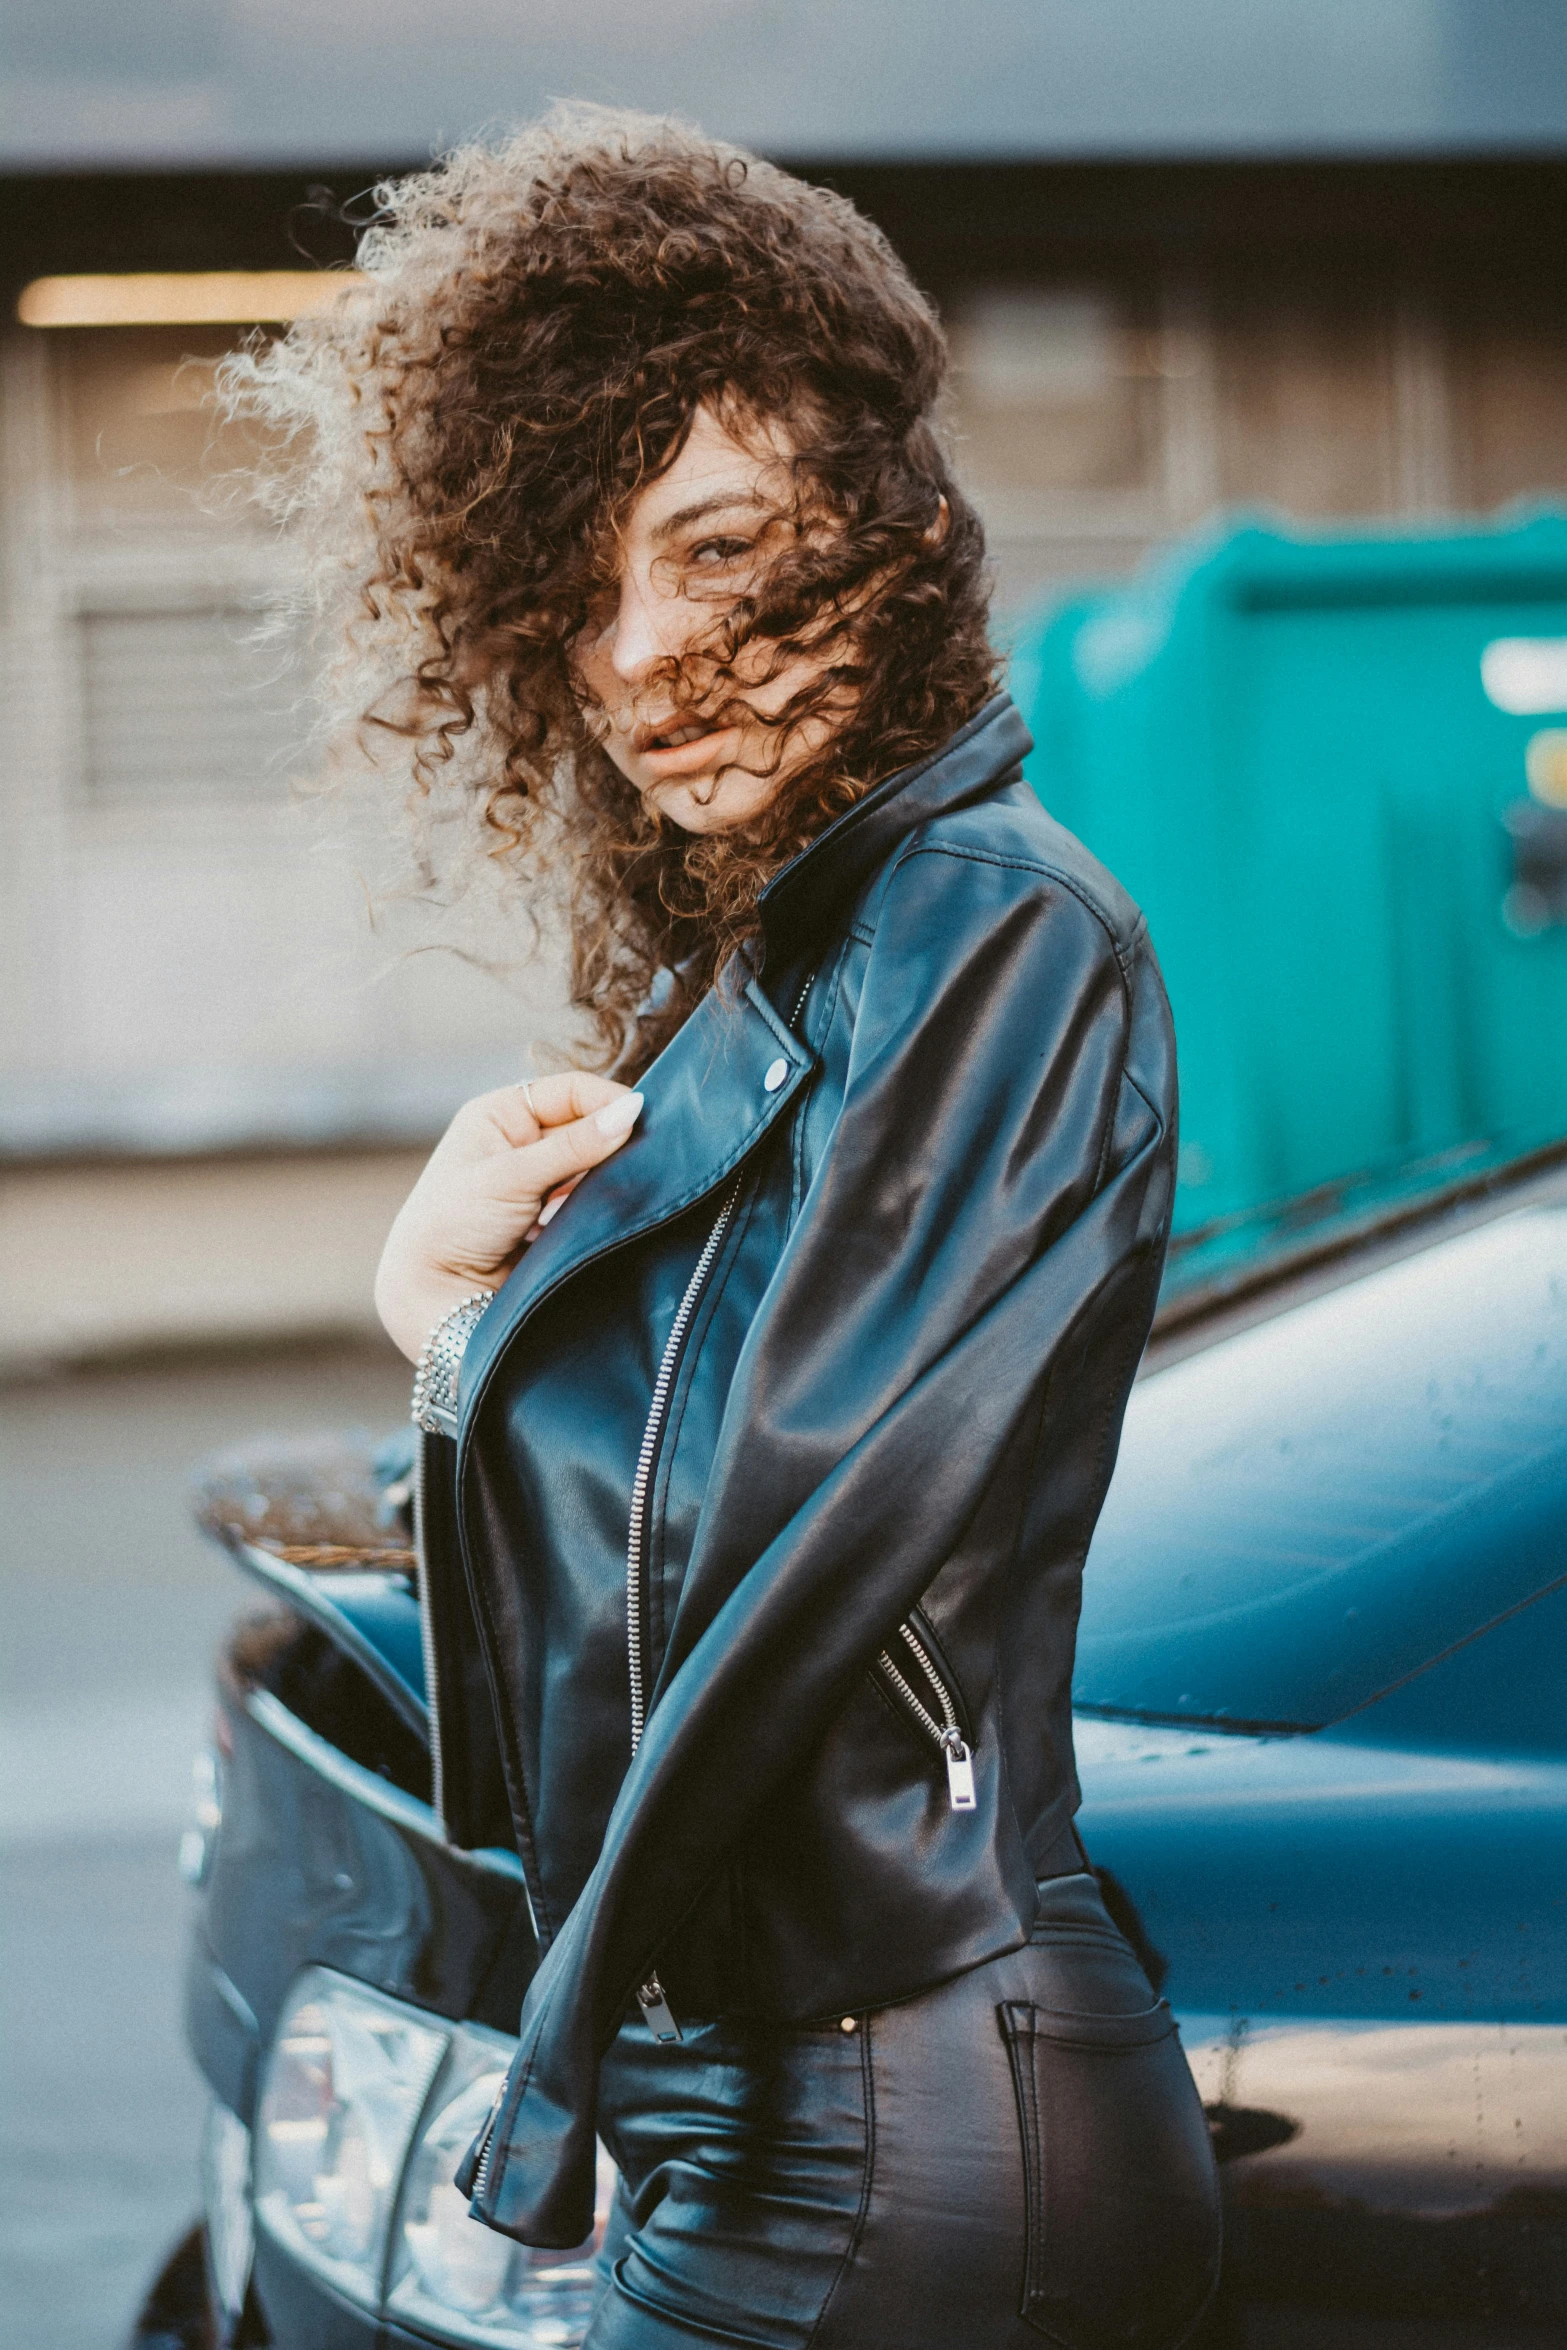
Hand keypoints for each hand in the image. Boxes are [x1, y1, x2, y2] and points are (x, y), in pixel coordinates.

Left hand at [374, 1073, 643, 1360]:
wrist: (434, 1296)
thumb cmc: (452, 1224)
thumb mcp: (511, 1177)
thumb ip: (574, 1146)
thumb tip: (632, 1111)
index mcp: (501, 1114)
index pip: (572, 1090)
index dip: (609, 1100)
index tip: (645, 1119)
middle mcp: (522, 1140)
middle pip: (587, 1126)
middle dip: (613, 1141)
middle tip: (648, 1156)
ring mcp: (540, 1179)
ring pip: (594, 1164)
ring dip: (608, 1175)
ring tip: (625, 1187)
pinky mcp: (554, 1216)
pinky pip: (592, 1197)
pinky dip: (602, 1202)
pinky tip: (608, 1211)